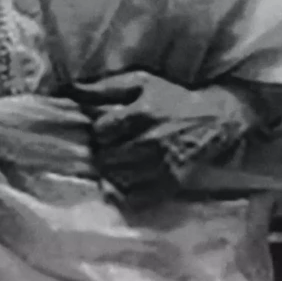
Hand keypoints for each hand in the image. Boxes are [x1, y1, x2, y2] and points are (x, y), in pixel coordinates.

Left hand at [70, 71, 260, 200]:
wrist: (213, 120)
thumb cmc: (171, 98)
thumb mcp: (139, 82)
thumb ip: (103, 87)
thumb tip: (68, 89)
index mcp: (143, 113)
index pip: (101, 131)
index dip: (100, 131)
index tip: (108, 129)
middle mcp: (153, 141)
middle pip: (106, 158)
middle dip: (105, 152)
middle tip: (114, 147)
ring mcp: (162, 166)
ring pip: (117, 178)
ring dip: (114, 171)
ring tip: (122, 161)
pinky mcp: (171, 184)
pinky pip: (135, 198)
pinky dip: (126, 191)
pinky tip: (129, 179)